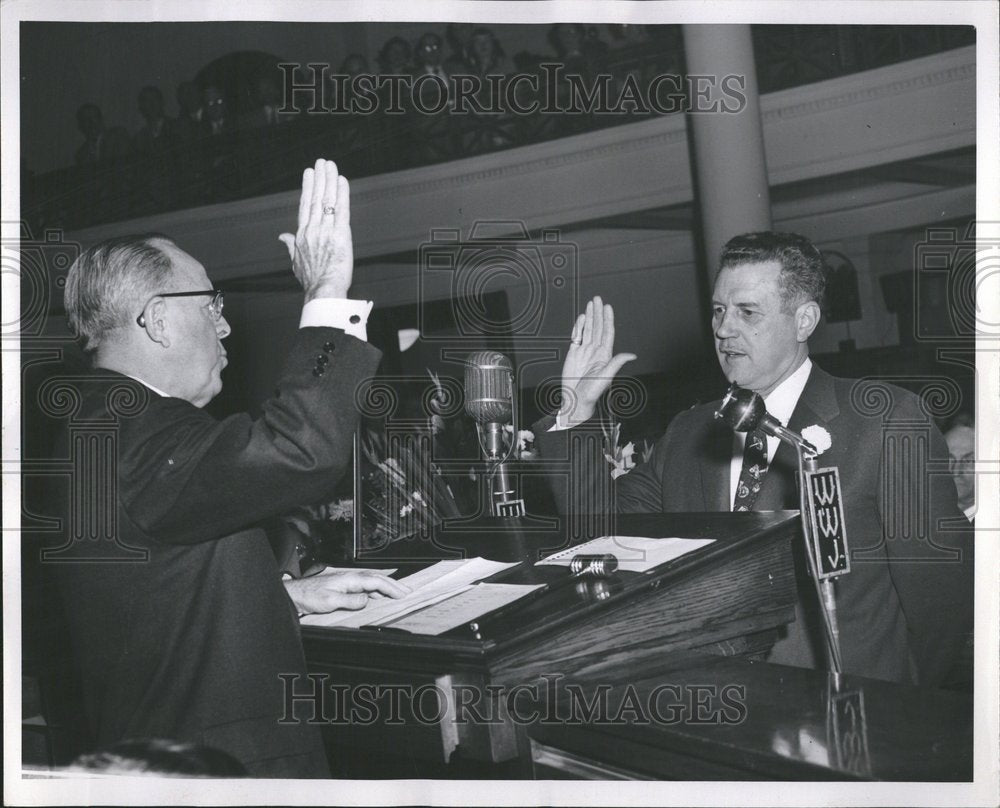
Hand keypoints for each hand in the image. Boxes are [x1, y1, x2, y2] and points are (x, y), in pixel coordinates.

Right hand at [278, 159, 352, 300]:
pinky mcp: (341, 234)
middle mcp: (313, 229)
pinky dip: (342, 194)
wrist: (322, 290)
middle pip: (316, 198)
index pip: (305, 206)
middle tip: (321, 162)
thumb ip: (290, 245)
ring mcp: (326, 230)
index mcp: (302, 235)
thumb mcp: (295, 262)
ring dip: (329, 180)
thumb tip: (282, 236)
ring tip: (330, 165)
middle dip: (319, 178)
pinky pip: (341, 209)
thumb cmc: (311, 280)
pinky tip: (342, 180)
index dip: (308, 188)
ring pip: (327, 200)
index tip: (309, 173)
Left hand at [284, 571, 409, 615]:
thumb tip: (367, 600)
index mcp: (350, 579)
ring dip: (386, 588)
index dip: (391, 588)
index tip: (403, 594)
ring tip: (398, 593)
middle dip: (393, 585)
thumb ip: (350, 600)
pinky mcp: (343, 588)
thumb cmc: (309, 596)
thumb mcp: (330, 600)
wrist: (295, 595)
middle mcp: (350, 578)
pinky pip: (365, 588)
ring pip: (372, 583)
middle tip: (408, 591)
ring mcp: (347, 582)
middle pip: (377, 580)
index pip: (376, 582)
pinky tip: (377, 596)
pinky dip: (375, 591)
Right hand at [559, 296, 636, 425]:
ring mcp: (585, 351)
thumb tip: (632, 355)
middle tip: (597, 299)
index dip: (607, 319)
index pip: (607, 332)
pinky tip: (581, 319)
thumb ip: (617, 363)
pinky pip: (577, 336)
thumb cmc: (591, 392)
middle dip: (597, 313)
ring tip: (590, 305)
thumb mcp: (606, 377)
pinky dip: (578, 327)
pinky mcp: (574, 353)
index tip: (607, 307)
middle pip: (597, 327)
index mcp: (605, 354)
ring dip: (589, 317)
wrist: (575, 399)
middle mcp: (595, 350)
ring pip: (588, 329)